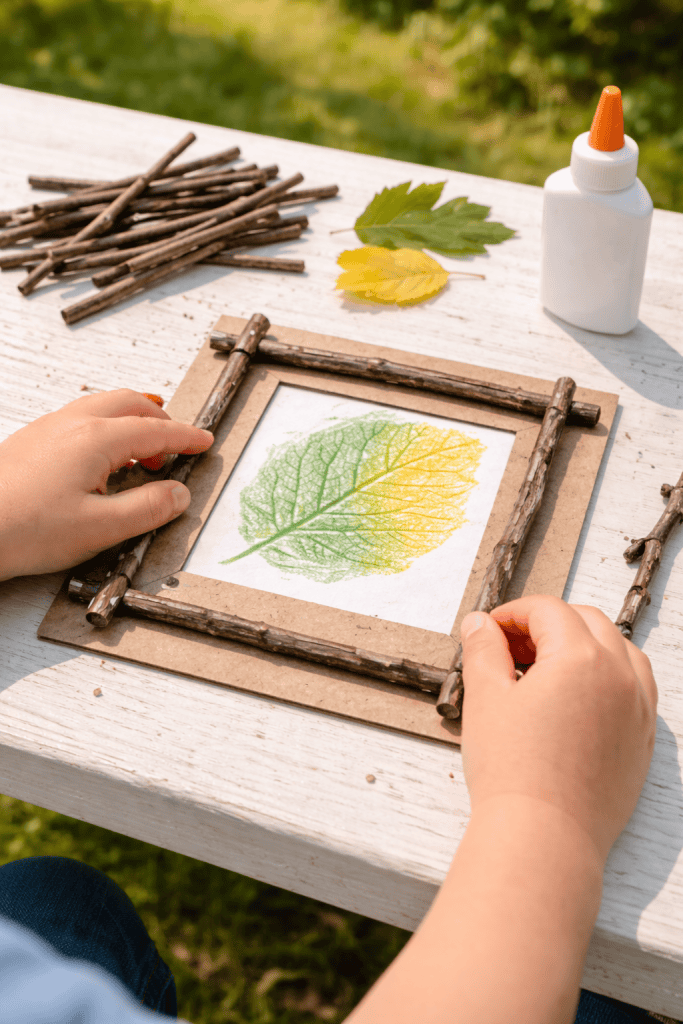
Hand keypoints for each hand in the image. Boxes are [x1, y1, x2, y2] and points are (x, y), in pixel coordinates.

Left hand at [0, 390, 213, 580]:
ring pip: (103, 407)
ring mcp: (48, 428)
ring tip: (142, 457)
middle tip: (177, 447)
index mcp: (95, 440)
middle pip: (130, 404)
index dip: (185, 437)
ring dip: (132, 423)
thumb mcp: (100, 528)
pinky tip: (103, 461)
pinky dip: (106, 429)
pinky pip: (80, 418)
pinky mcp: (31, 440)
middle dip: (160, 421)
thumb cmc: (23, 529)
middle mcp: (72, 424)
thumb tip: (178, 495)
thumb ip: (148, 509)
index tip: (203, 442)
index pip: (155, 431)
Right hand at [460, 595, 656, 862]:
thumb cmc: (513, 772)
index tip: (489, 632)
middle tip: (510, 649)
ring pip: (619, 650)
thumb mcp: (485, 698)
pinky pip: (635, 688)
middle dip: (547, 624)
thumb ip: (483, 650)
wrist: (543, 838)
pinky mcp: (642, 740)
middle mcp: (619, 675)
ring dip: (583, 645)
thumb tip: (481, 624)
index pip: (548, 611)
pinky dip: (608, 677)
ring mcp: (637, 709)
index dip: (512, 614)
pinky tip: (577, 698)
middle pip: (587, 622)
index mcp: (581, 657)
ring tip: (544, 671)